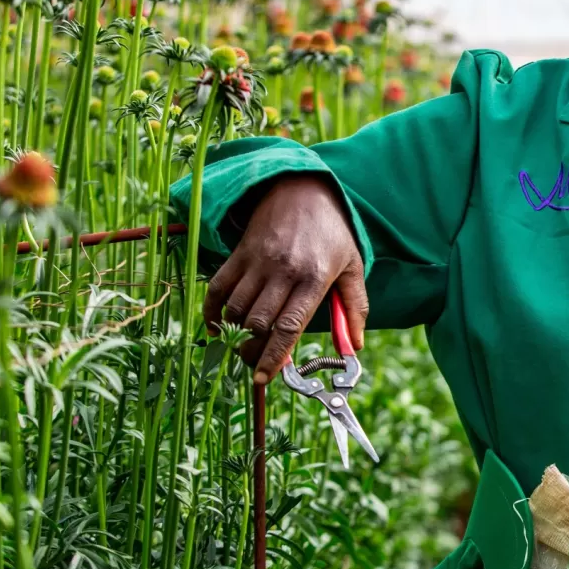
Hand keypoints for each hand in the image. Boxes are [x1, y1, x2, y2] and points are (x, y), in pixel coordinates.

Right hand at [202, 174, 367, 384]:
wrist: (301, 189)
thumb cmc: (331, 232)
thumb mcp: (353, 265)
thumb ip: (355, 306)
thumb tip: (355, 345)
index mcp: (314, 278)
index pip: (289, 326)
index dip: (274, 357)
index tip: (263, 378)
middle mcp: (284, 271)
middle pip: (259, 323)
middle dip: (253, 350)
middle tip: (254, 362)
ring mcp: (258, 261)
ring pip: (237, 309)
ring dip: (236, 332)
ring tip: (244, 342)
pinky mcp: (240, 253)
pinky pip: (218, 288)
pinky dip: (212, 312)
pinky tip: (218, 326)